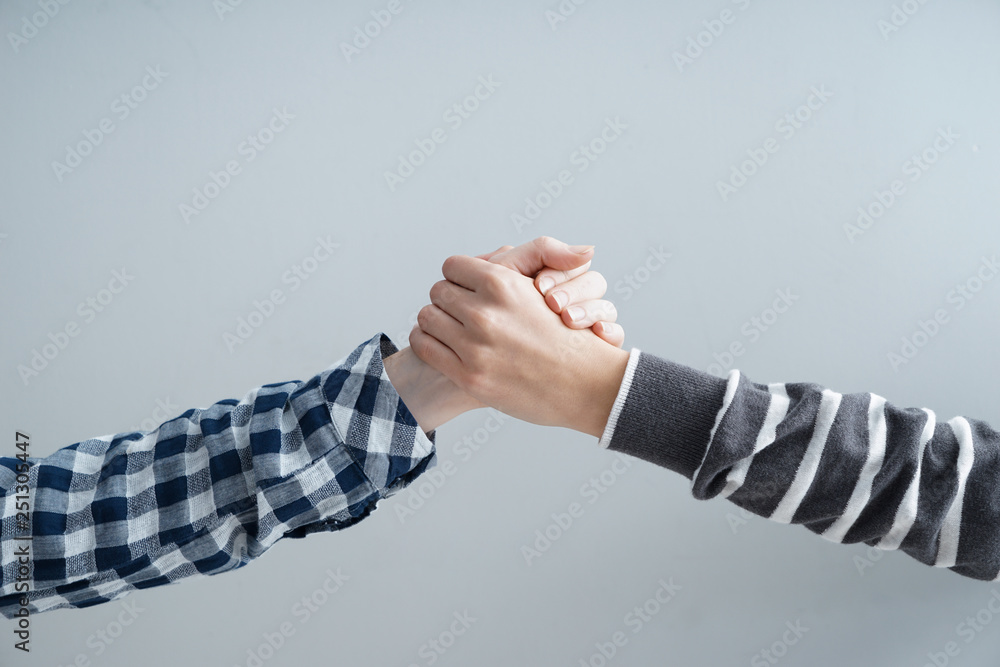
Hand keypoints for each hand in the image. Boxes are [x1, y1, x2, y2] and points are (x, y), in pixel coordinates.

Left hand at [409, 254, 629, 437]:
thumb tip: (510, 253)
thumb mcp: (552, 285)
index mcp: (502, 283)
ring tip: (449, 326)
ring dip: (435, 320)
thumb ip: (533, 257)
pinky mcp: (468, 376)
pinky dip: (426, 342)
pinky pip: (425, 347)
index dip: (460, 276)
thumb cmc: (568, 336)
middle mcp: (485, 314)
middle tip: (459, 309)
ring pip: (427, 317)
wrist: (584, 385)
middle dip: (448, 298)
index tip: (468, 287)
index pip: (452, 266)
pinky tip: (440, 344)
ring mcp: (475, 347)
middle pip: (438, 291)